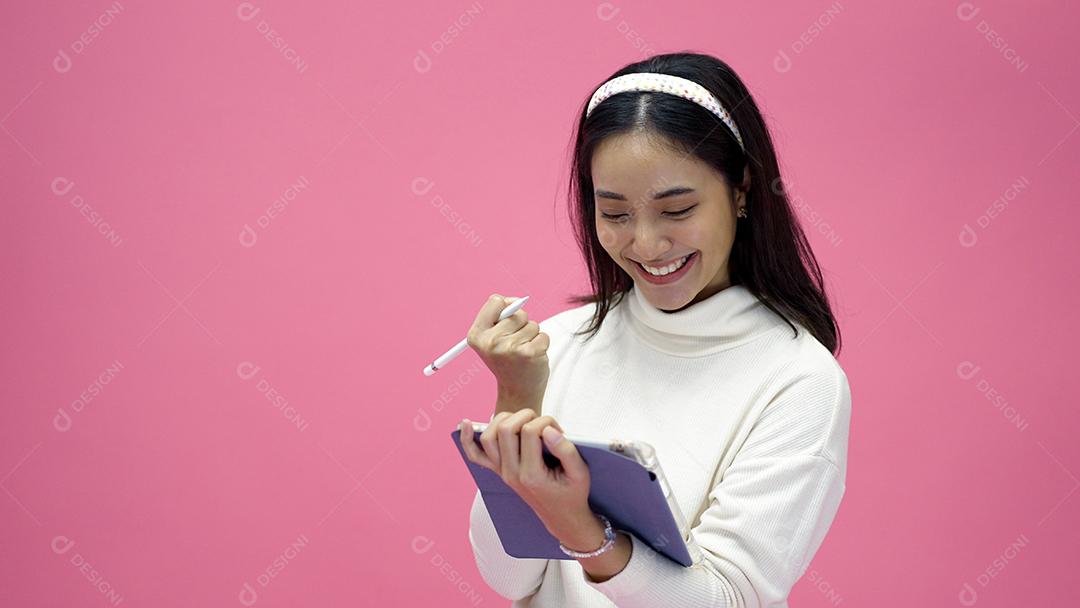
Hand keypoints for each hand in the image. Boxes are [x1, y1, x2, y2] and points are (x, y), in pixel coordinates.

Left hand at [460, 410, 592, 537]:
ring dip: (504, 420)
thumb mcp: (581, 472)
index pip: (530, 432)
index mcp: (532, 475)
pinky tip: (466, 424)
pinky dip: (467, 439)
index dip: (546, 421)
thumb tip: (547, 429)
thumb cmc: (573, 493)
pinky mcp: (499, 472)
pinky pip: (476, 456)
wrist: (562, 517)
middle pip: (505, 429)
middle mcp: (511, 474)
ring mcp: (502, 473)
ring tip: (523, 421)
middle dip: (525, 415)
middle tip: (542, 424)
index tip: (559, 430)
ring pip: (489, 437)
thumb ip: (566, 449)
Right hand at [466, 294, 549, 413]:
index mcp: (476, 335)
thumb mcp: (493, 337)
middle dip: (521, 325)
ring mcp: (510, 348)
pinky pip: (543, 335)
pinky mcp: (529, 353)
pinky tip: (532, 357)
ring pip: (532, 324)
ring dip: (531, 336)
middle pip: (517, 313)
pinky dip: (541, 344)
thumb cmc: (507, 360)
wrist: (517, 392)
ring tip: (523, 352)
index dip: (505, 308)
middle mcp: (491, 342)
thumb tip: (515, 300)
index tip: (506, 322)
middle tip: (514, 344)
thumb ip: (501, 314)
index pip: (495, 301)